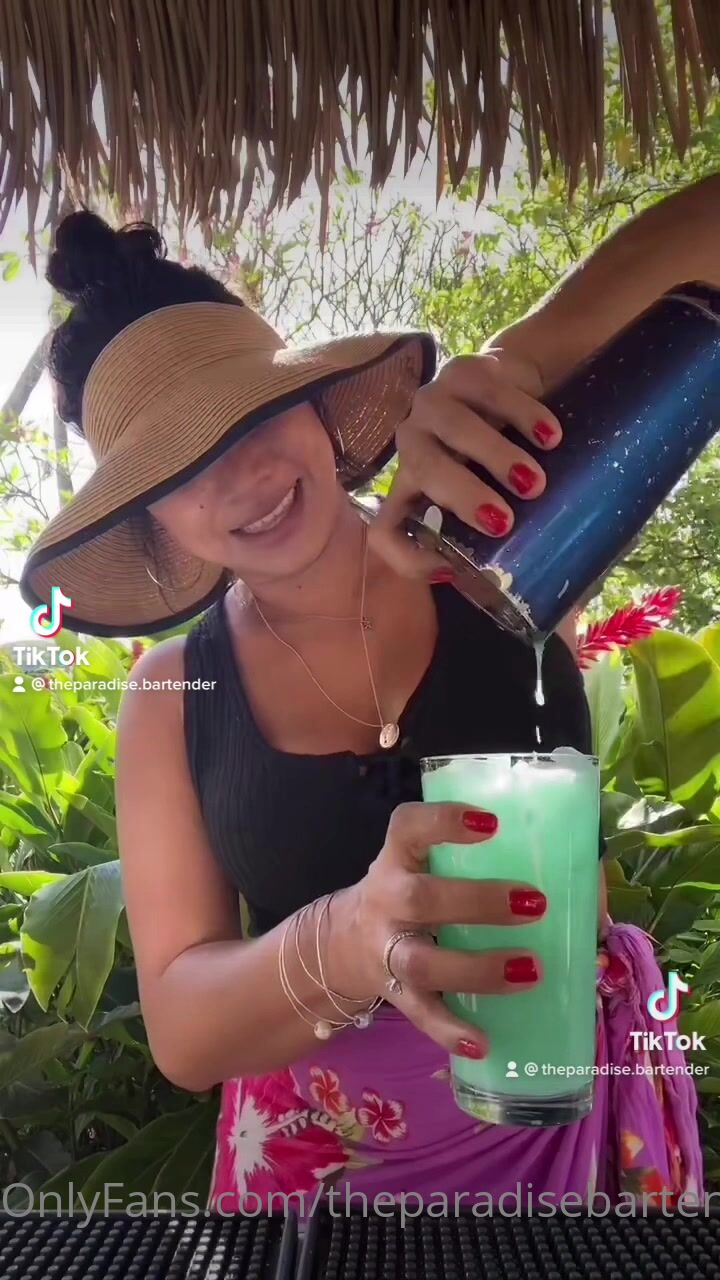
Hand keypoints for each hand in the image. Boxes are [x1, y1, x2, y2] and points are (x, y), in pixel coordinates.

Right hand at [329, 802, 545, 1060]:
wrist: (346, 944)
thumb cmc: (416, 891)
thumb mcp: (431, 865)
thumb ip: (491, 863)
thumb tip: (587, 881)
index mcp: (399, 858)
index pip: (408, 827)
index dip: (443, 821)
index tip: (491, 822)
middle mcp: (387, 900)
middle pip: (419, 899)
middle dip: (477, 901)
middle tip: (534, 902)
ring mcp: (387, 951)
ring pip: (421, 963)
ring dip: (476, 969)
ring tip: (531, 970)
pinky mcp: (396, 995)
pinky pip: (422, 1016)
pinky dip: (451, 1031)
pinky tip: (484, 1042)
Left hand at [370, 349, 562, 577]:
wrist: (516, 381)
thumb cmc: (503, 451)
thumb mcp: (495, 490)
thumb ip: (502, 526)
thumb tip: (540, 583)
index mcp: (411, 484)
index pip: (386, 527)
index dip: (407, 557)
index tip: (451, 570)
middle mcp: (413, 444)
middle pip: (424, 471)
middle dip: (464, 497)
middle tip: (505, 521)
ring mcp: (433, 404)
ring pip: (454, 429)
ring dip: (494, 457)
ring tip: (535, 482)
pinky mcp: (462, 370)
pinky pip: (491, 394)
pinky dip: (523, 417)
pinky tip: (550, 437)